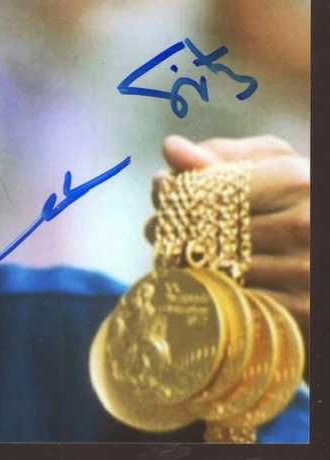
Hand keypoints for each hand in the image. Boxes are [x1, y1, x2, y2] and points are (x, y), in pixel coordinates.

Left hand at [145, 135, 309, 382]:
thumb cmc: (305, 202)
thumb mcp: (277, 167)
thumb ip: (224, 156)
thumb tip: (170, 147)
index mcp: (297, 180)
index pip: (209, 189)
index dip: (177, 192)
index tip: (160, 194)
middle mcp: (304, 225)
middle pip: (206, 229)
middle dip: (170, 229)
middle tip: (154, 229)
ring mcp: (305, 271)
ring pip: (213, 268)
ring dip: (179, 263)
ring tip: (170, 254)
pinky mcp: (301, 312)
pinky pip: (230, 302)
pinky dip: (206, 293)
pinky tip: (198, 283)